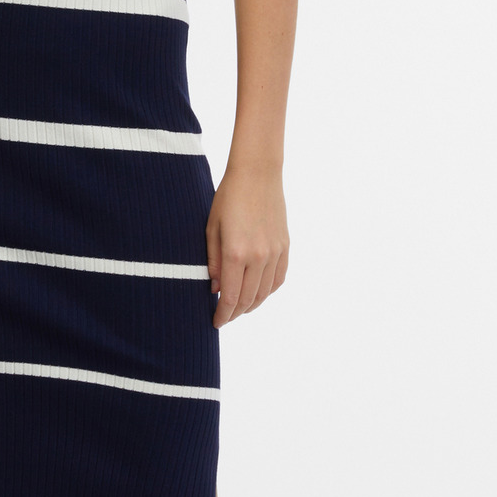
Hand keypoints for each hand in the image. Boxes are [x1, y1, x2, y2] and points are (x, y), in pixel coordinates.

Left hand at [206, 165, 288, 327]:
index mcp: (235, 253)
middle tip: (225, 317)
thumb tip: (214, 287)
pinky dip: (268, 291)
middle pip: (248, 299)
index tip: (215, 322)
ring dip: (251, 305)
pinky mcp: (285, 246)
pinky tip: (258, 293)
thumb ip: (212, 261)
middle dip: (235, 313)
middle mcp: (258, 256)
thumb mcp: (211, 228)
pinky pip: (278, 279)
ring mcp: (275, 252)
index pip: (230, 297)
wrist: (257, 173)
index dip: (222, 314)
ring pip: (265, 293)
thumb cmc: (228, 197)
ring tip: (239, 308)